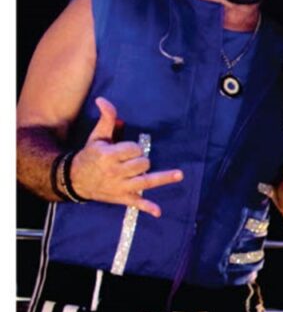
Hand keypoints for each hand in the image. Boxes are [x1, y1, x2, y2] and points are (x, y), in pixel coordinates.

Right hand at [70, 97, 182, 217]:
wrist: (74, 180)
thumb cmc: (90, 156)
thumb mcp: (97, 137)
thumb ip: (106, 119)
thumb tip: (103, 100)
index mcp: (107, 156)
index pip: (133, 149)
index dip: (134, 148)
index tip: (128, 150)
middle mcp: (114, 172)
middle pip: (142, 164)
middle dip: (141, 160)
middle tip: (131, 161)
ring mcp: (119, 186)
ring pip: (145, 181)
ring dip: (162, 178)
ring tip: (179, 175)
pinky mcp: (122, 198)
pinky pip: (136, 203)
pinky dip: (147, 207)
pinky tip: (158, 211)